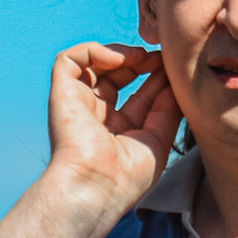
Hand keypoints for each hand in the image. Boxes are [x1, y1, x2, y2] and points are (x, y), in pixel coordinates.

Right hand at [43, 42, 180, 213]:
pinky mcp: (62, 93)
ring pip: (94, 63)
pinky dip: (94, 51)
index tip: (173, 68)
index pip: (139, 94)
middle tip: (160, 59)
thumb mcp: (159, 139)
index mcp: (118, 130)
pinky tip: (118, 61)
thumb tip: (175, 80)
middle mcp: (97, 115)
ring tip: (141, 57)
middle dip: (142, 62)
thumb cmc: (127, 176)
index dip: (157, 78)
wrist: (96, 186)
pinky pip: (70, 59)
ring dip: (120, 52)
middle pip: (119, 75)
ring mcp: (78, 103)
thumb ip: (168, 108)